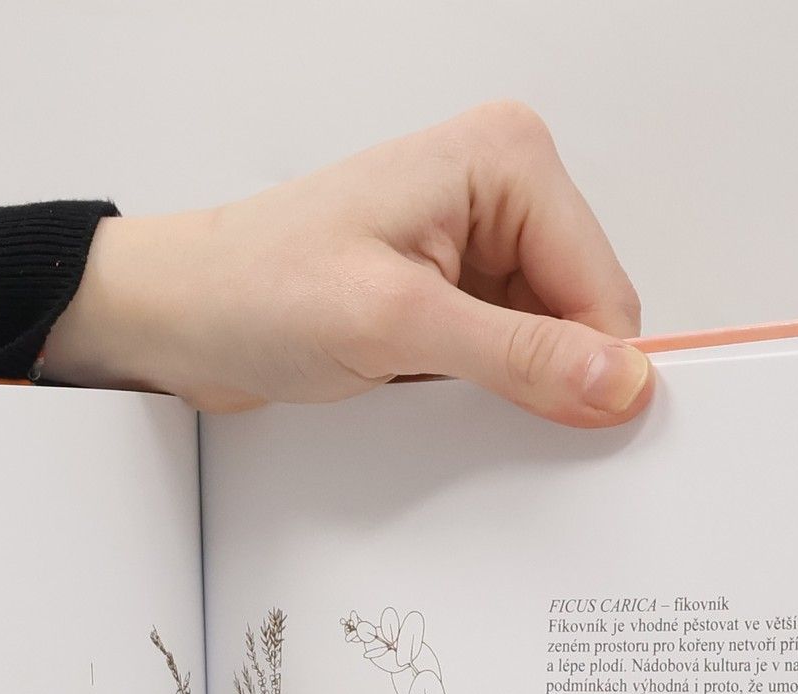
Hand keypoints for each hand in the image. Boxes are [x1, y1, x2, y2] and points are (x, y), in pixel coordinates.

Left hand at [45, 100, 650, 426]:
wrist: (181, 316)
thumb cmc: (258, 289)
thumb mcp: (397, 325)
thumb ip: (518, 356)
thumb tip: (617, 381)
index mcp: (506, 160)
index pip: (604, 288)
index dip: (591, 370)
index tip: (566, 429)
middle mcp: (501, 190)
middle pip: (583, 317)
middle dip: (544, 377)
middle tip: (466, 400)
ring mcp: (477, 243)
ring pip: (547, 347)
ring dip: (504, 390)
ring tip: (428, 387)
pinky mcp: (451, 292)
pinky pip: (504, 360)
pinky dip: (478, 393)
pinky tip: (425, 393)